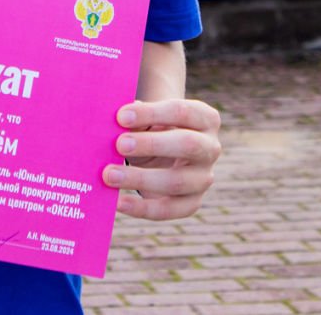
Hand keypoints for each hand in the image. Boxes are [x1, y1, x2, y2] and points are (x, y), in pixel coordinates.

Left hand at [101, 98, 220, 219]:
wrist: (166, 156)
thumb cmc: (154, 131)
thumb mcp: (149, 121)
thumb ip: (138, 119)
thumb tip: (120, 122)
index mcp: (205, 118)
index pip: (181, 112)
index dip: (151, 113)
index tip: (121, 117)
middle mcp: (211, 148)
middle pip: (187, 144)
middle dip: (151, 144)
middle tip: (119, 144)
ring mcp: (204, 178)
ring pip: (177, 181)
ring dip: (140, 178)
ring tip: (109, 175)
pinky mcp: (192, 203)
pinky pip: (169, 210)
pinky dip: (142, 208)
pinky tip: (119, 202)